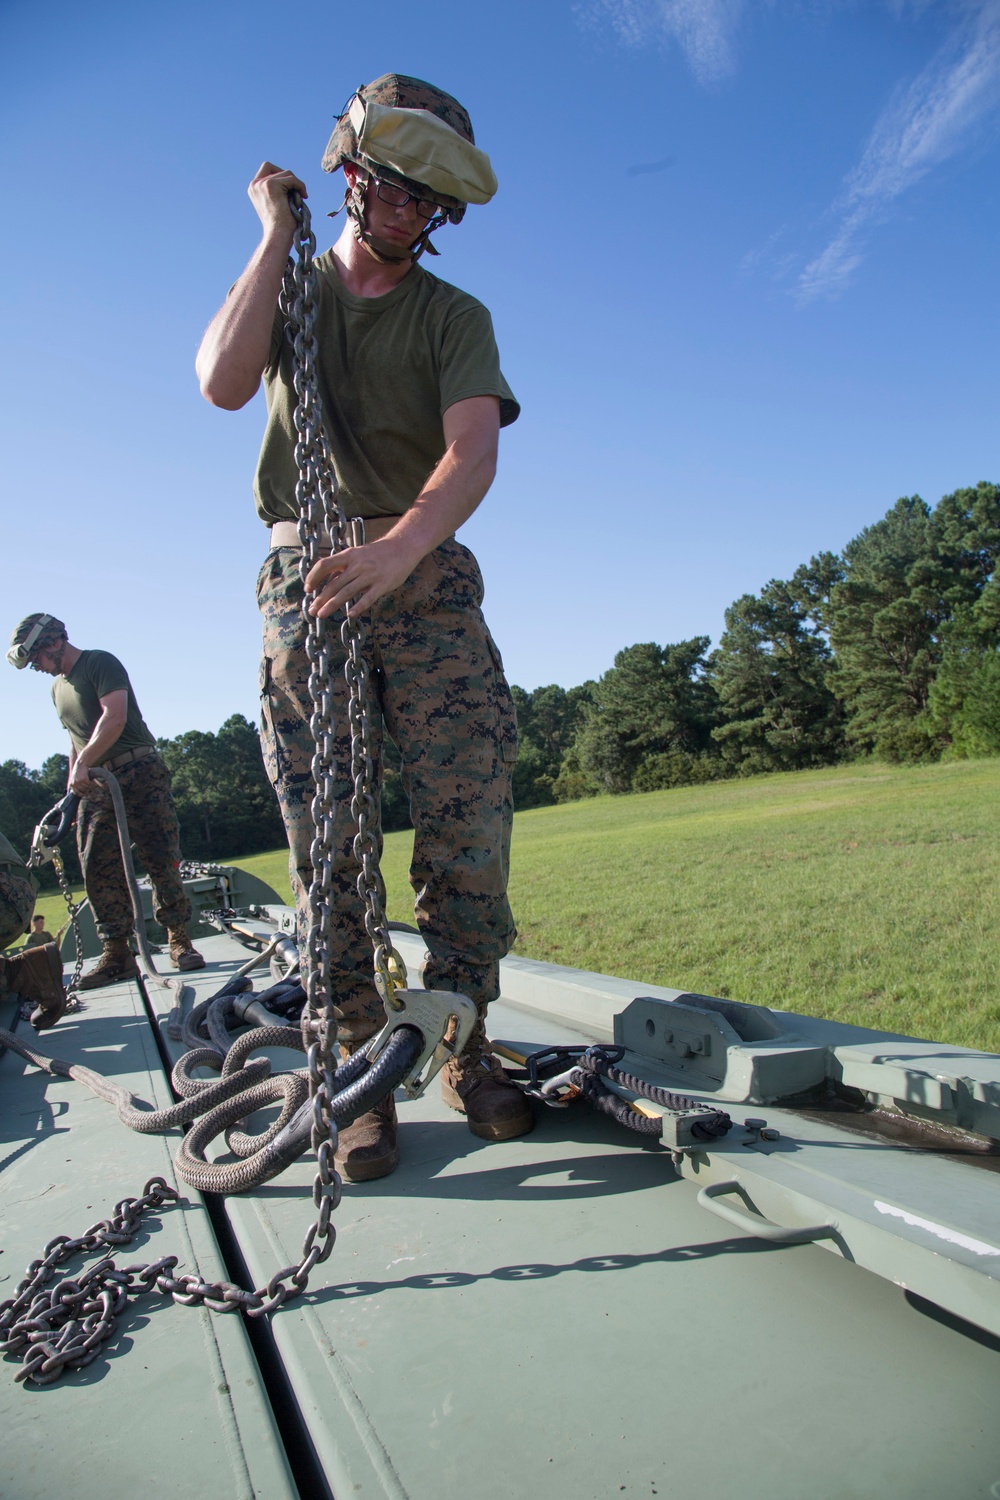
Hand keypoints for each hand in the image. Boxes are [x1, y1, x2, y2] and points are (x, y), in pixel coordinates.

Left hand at [69, 761, 95, 797]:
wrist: (80, 765)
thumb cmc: (77, 772)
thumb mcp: (74, 779)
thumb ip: (75, 785)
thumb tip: (78, 793)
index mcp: (71, 784)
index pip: (76, 793)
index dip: (81, 794)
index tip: (84, 794)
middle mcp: (75, 783)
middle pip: (83, 790)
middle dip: (87, 789)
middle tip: (89, 787)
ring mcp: (79, 781)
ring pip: (87, 788)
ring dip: (90, 786)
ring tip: (90, 783)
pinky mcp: (84, 779)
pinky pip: (89, 784)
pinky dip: (91, 783)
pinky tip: (91, 781)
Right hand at [248, 161, 306, 241]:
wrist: (279, 236)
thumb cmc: (281, 225)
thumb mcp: (277, 202)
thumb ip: (279, 189)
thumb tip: (292, 178)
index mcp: (254, 188)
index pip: (267, 168)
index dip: (280, 175)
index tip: (289, 190)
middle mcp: (255, 184)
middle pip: (275, 168)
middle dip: (288, 178)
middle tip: (296, 193)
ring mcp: (262, 184)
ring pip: (286, 173)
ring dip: (296, 185)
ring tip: (298, 200)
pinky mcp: (271, 185)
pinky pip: (292, 178)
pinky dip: (300, 186)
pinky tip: (303, 197)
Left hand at [305, 537, 419, 618]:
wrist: (402, 547)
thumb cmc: (377, 553)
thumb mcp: (357, 554)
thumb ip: (343, 568)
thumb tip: (327, 583)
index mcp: (349, 556)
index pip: (324, 565)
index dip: (313, 577)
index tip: (307, 589)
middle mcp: (357, 565)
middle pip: (334, 584)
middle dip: (320, 599)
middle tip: (311, 610)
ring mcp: (370, 575)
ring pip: (347, 592)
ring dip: (332, 605)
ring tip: (322, 615)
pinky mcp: (382, 584)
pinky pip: (368, 598)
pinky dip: (358, 607)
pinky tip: (349, 615)